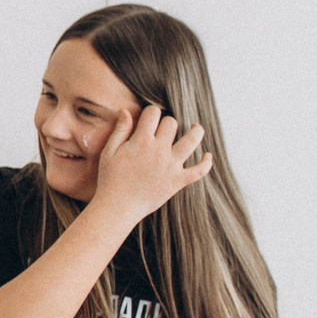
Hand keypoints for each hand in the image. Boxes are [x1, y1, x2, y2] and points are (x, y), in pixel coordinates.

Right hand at [91, 104, 212, 224]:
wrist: (118, 207)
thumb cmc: (110, 179)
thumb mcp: (109, 151)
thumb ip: (120, 130)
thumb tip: (126, 110)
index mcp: (141, 140)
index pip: (153, 113)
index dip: (151, 112)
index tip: (149, 119)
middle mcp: (159, 150)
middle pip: (172, 123)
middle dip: (167, 123)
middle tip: (163, 130)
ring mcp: (171, 165)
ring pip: (192, 140)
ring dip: (196, 131)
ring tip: (196, 128)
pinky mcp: (178, 181)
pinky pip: (199, 170)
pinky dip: (206, 163)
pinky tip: (207, 156)